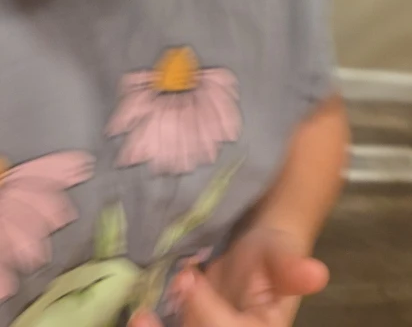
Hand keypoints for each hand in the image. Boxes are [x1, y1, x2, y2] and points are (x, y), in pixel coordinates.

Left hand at [130, 227, 327, 326]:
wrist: (254, 249)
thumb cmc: (272, 250)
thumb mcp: (282, 253)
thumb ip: (291, 267)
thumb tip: (318, 273)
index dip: (207, 314)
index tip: (189, 279)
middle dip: (185, 325)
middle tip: (150, 309)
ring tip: (140, 317)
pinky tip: (139, 316)